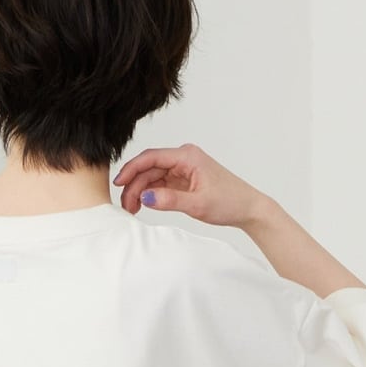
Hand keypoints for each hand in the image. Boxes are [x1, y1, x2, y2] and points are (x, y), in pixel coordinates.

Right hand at [112, 143, 275, 228]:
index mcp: (187, 156)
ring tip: (132, 210)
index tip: (118, 183)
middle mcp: (183, 159)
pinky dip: (150, 194)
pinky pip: (160, 184)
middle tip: (126, 207)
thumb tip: (146, 198)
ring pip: (152, 177)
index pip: (151, 157)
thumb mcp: (198, 204)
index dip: (131, 169)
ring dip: (140, 192)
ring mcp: (182, 169)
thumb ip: (170, 200)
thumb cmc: (229, 202)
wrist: (248, 208)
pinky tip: (142, 206)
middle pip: (149, 168)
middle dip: (134, 186)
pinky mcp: (183, 180)